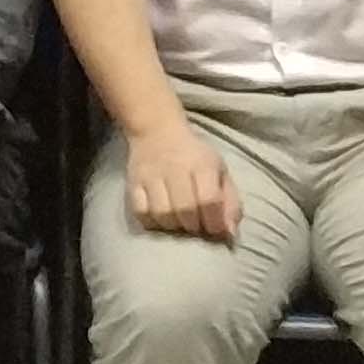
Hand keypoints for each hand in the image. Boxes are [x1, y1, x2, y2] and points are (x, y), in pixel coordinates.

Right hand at [124, 122, 239, 239]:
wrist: (157, 130)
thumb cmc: (194, 156)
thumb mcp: (219, 170)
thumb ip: (230, 202)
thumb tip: (230, 233)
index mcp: (202, 164)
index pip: (209, 199)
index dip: (215, 222)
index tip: (215, 230)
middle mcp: (175, 167)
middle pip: (185, 209)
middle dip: (194, 226)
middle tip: (197, 227)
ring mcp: (151, 175)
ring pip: (162, 213)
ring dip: (174, 226)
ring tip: (179, 224)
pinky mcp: (133, 182)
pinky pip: (140, 212)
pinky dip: (152, 222)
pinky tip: (161, 220)